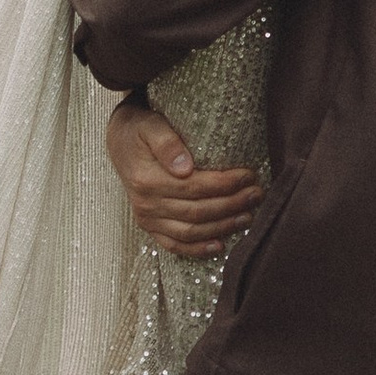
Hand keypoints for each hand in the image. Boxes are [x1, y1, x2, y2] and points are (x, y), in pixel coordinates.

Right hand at [106, 95, 263, 260]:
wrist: (119, 141)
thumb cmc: (139, 130)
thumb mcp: (150, 125)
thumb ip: (166, 142)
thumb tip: (185, 166)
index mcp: (147, 179)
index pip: (194, 187)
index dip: (225, 184)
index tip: (249, 175)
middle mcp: (146, 204)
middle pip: (197, 211)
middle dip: (232, 204)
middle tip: (257, 194)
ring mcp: (146, 219)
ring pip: (190, 231)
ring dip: (222, 227)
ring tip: (248, 216)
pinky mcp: (149, 227)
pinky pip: (174, 245)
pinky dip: (197, 249)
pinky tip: (220, 246)